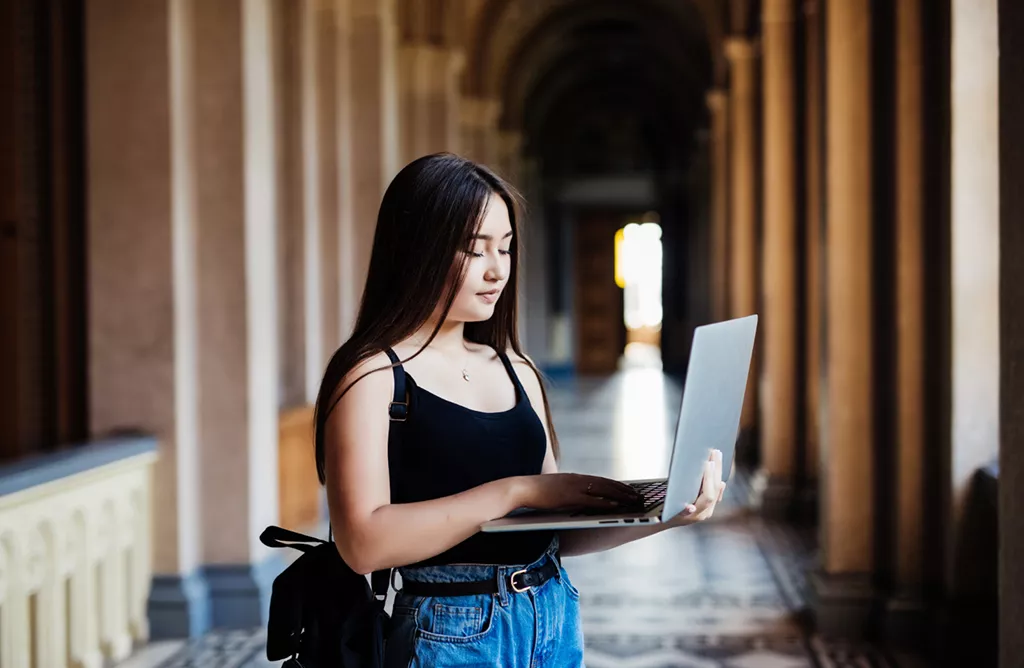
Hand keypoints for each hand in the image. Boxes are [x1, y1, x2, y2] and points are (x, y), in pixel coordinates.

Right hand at [517, 473, 644, 511]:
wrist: (520, 488)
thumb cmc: (534, 492)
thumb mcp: (554, 489)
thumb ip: (566, 491)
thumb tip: (574, 499)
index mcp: (573, 478)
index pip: (599, 481)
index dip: (615, 485)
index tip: (628, 488)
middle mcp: (577, 480)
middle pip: (606, 484)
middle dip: (624, 489)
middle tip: (638, 495)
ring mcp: (574, 488)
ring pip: (603, 490)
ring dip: (621, 495)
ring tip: (634, 500)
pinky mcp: (569, 497)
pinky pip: (592, 500)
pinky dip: (606, 502)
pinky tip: (617, 505)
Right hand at [666, 449, 725, 526]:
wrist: (665, 521)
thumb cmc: (663, 513)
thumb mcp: (666, 508)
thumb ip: (679, 509)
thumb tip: (691, 508)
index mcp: (695, 514)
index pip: (708, 496)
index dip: (709, 479)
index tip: (708, 463)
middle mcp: (703, 513)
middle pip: (715, 490)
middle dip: (716, 470)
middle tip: (715, 454)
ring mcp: (707, 510)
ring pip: (717, 489)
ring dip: (718, 471)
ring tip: (718, 457)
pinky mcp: (708, 507)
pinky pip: (716, 492)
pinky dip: (717, 480)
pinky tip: (718, 472)